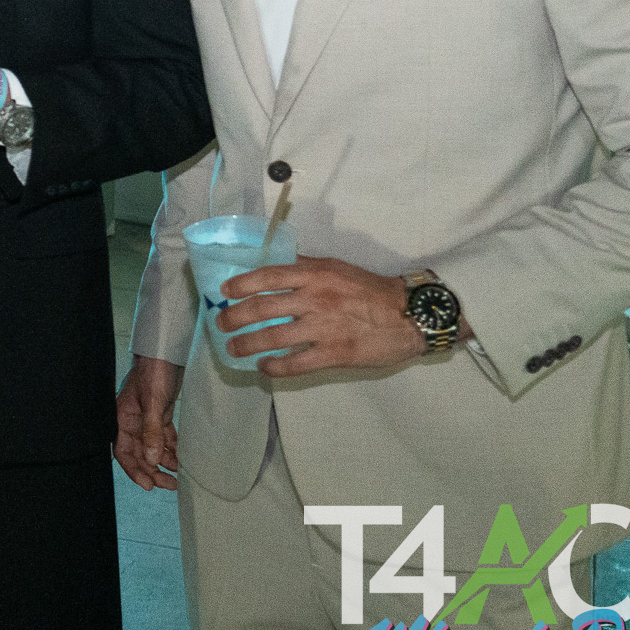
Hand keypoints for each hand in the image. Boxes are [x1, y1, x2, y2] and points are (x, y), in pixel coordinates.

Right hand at [114, 354, 181, 491]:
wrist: (167, 350)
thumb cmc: (155, 371)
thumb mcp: (153, 402)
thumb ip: (151, 431)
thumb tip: (151, 458)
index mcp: (123, 418)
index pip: (124, 451)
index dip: (134, 470)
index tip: (149, 485)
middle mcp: (132, 421)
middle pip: (139, 453)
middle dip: (152, 471)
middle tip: (168, 485)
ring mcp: (147, 418)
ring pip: (152, 447)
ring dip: (163, 463)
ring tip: (177, 477)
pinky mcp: (160, 413)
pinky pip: (164, 437)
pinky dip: (171, 449)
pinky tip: (180, 459)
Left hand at [217, 257, 425, 376]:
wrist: (409, 315)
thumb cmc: (370, 290)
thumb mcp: (337, 268)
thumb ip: (306, 267)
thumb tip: (276, 262)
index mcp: (315, 274)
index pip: (268, 276)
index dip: (241, 284)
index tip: (224, 292)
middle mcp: (315, 298)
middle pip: (262, 307)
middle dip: (235, 317)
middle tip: (221, 324)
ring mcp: (324, 327)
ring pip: (273, 337)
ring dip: (246, 344)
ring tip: (233, 348)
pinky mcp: (335, 353)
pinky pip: (296, 363)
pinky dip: (275, 367)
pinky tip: (264, 367)